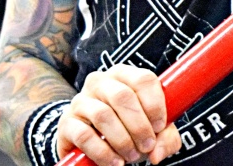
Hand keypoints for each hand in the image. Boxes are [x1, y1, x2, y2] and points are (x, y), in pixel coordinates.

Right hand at [56, 65, 180, 165]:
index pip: (143, 79)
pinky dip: (103, 153)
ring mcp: (80, 101)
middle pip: (122, 96)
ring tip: (131, 156)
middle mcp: (99, 82)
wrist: (93, 143)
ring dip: (122, 140)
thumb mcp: (152, 131)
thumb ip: (165, 138)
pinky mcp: (67, 123)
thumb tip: (157, 153)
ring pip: (103, 115)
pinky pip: (84, 135)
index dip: (155, 104)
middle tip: (147, 146)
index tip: (159, 127)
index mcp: (123, 75)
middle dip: (139, 126)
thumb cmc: (128, 129)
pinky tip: (114, 162)